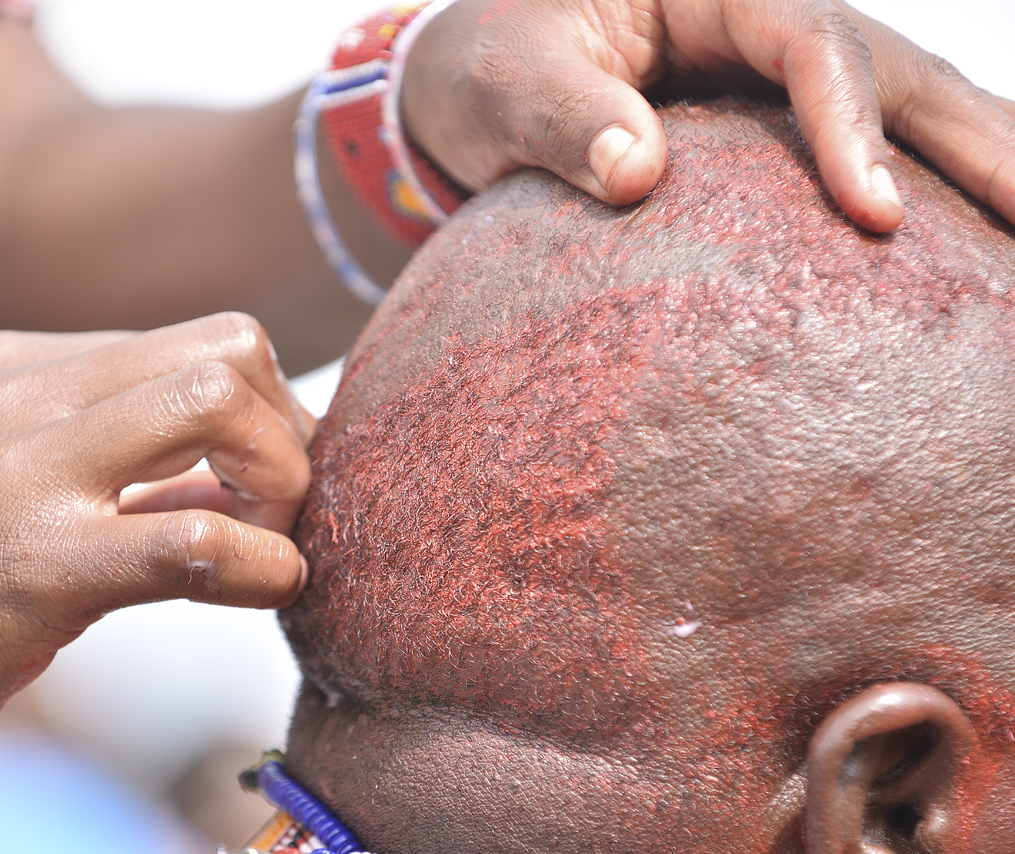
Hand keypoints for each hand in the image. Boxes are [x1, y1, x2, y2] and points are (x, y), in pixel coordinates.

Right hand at [0, 313, 312, 810]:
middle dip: (287, 430)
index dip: (266, 410)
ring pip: (218, 402)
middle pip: (228, 349)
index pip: (201, 340)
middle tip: (279, 509)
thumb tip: (254, 467)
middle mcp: (20, 392)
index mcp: (18, 367)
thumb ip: (120, 457)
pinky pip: (194, 536)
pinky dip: (263, 564)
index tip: (270, 480)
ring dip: (283, 480)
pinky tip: (269, 588)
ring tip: (269, 545)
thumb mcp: (12, 484)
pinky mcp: (30, 566)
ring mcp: (20, 470)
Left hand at [403, 0, 1014, 231]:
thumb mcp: (504, 84)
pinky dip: (925, 194)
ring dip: (981, 167)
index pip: (810, 41)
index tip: (874, 215)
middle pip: (896, 68)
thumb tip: (637, 175)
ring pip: (906, 107)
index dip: (852, 123)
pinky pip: (868, 151)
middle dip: (978, 143)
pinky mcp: (773, 130)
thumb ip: (562, 119)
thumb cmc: (485, 69)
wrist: (475, 80)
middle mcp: (763, 21)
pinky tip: (972, 261)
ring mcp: (777, 75)